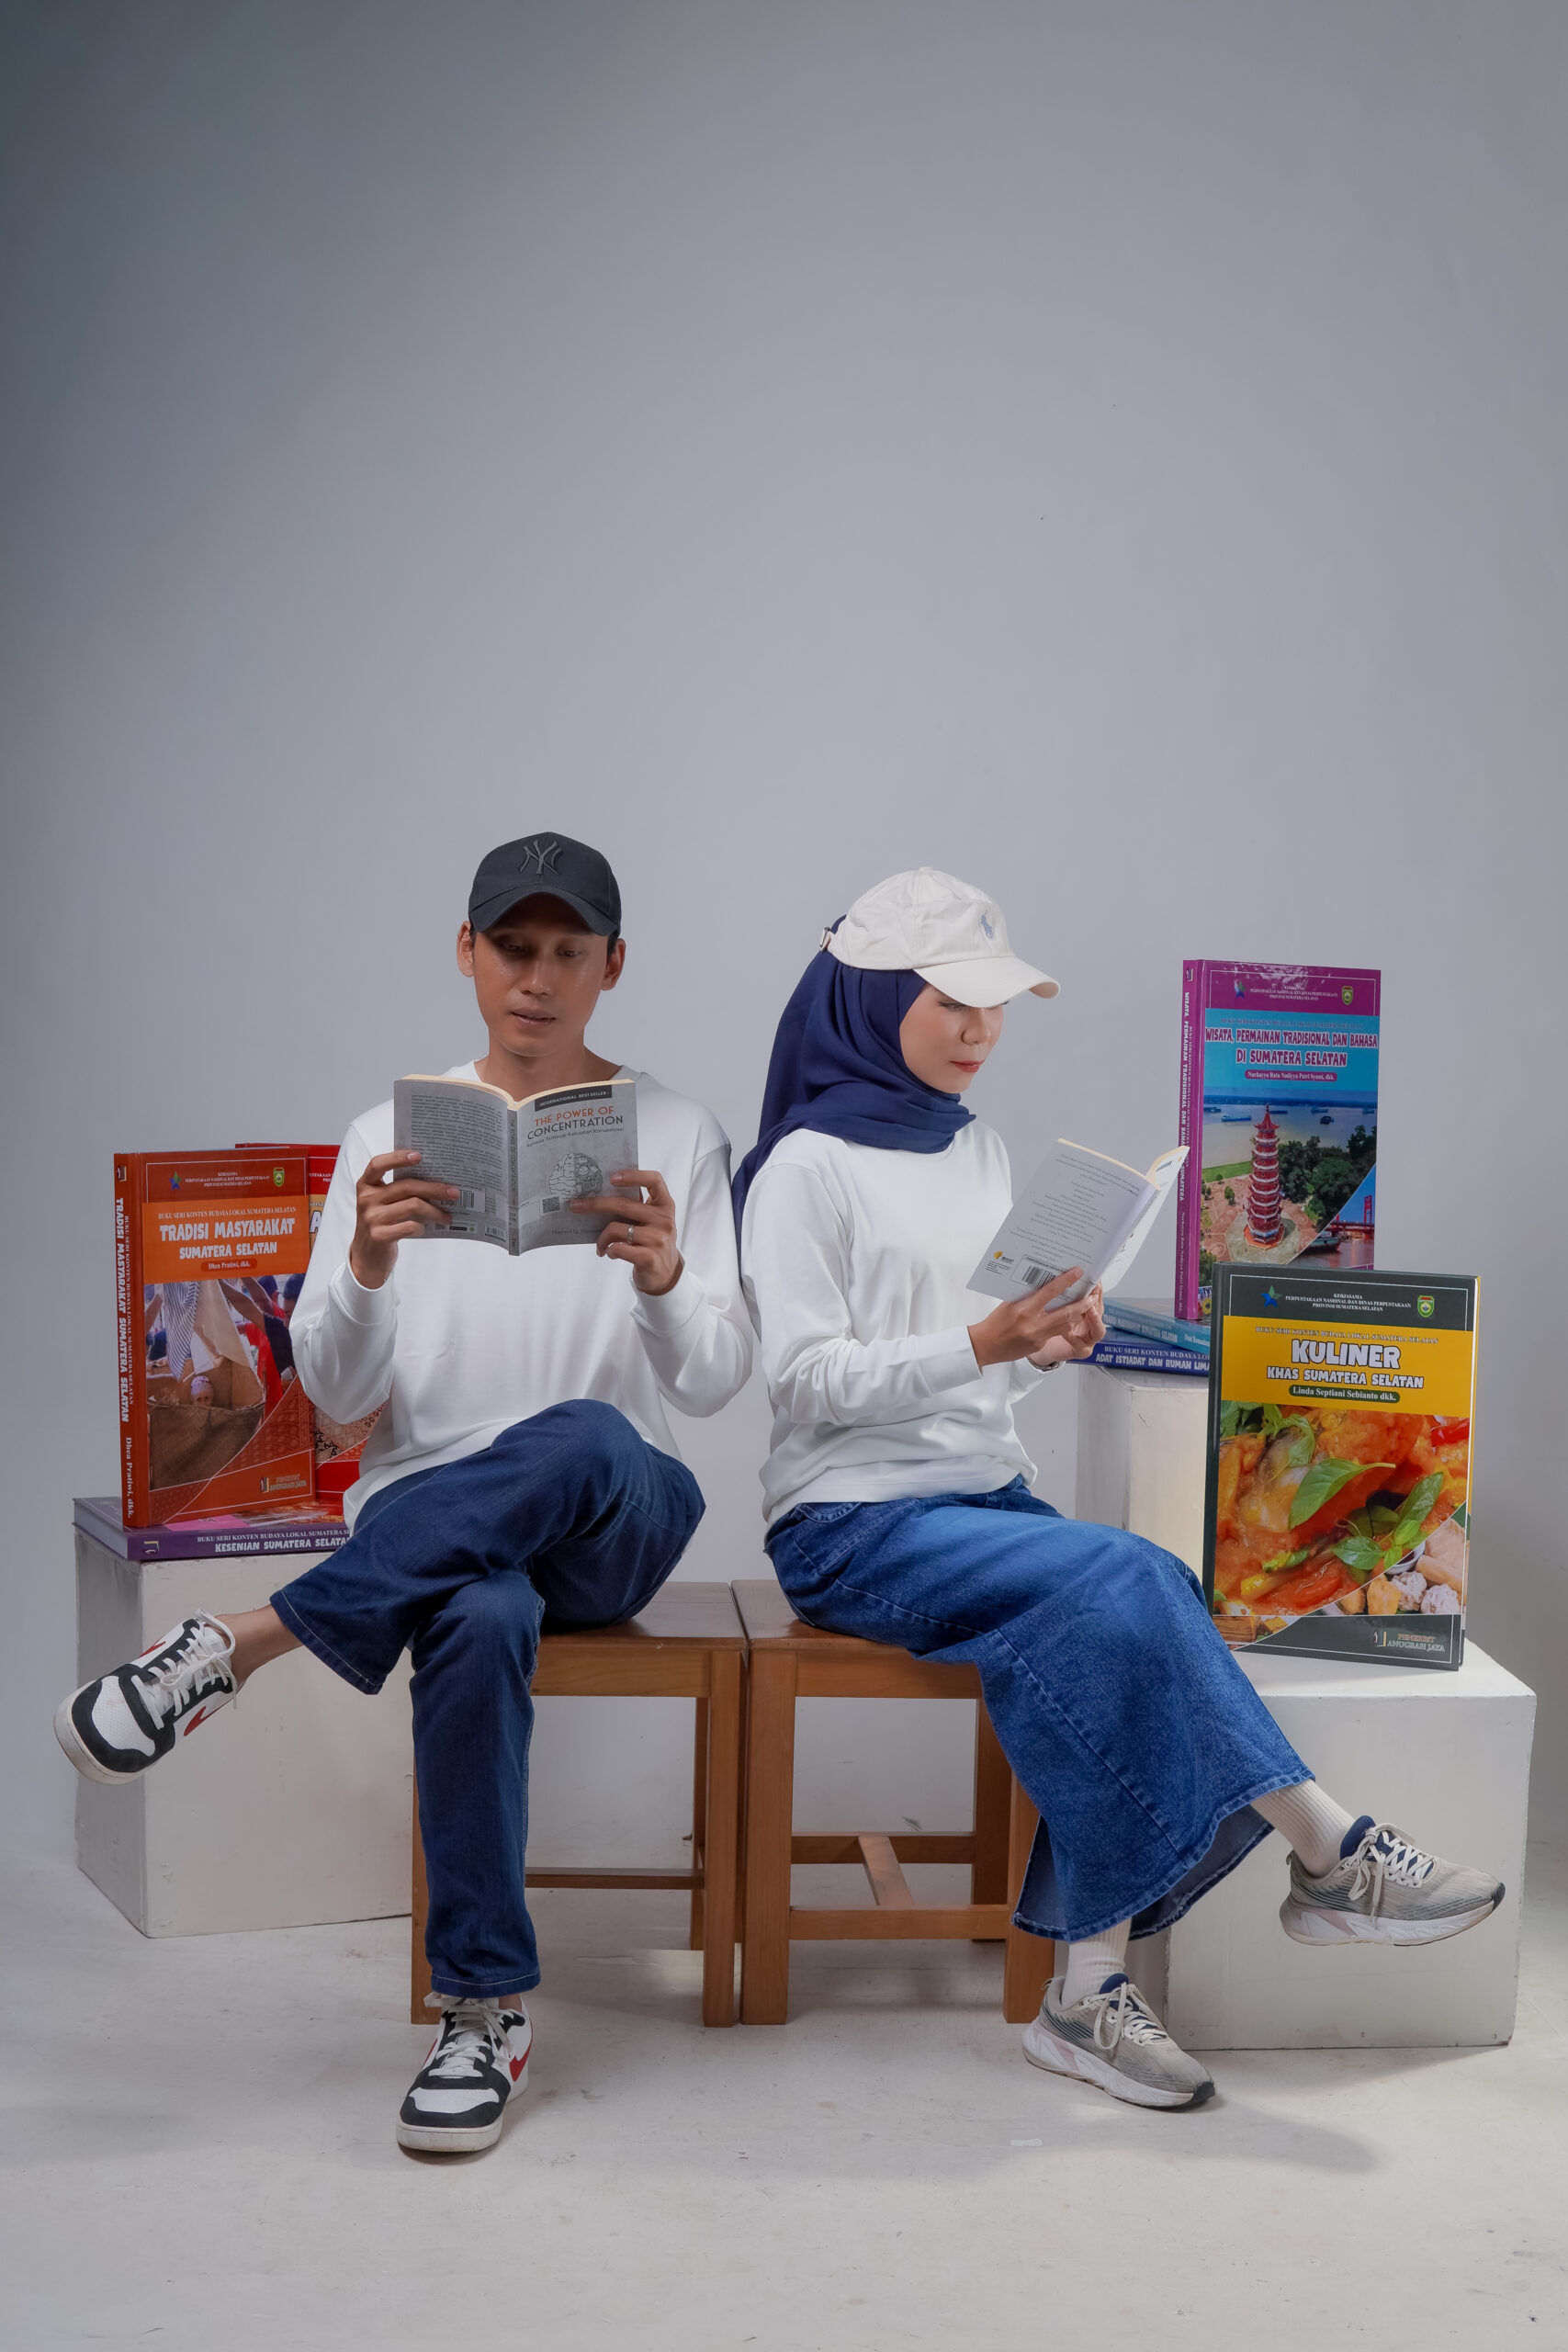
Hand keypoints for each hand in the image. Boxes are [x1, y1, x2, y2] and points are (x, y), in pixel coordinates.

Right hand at [348, 1150, 457, 1288]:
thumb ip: (399, 1190)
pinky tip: (425, 1229)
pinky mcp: (379, 1236)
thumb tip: (436, 1181)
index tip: (420, 1155)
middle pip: (406, 1186)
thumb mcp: (383, 1203)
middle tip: (454, 1192)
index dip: (398, 1157)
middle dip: (434, 1188)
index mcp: (366, 1185)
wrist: (367, 1255)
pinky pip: (409, 1226)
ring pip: (413, 1206)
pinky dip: (422, 1227)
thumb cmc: (381, 1223)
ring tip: (447, 1216)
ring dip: (435, 1211)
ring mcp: (371, 1218)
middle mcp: (366, 1199)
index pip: (378, 1164)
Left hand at [573, 1168, 682, 1296]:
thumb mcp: (651, 1221)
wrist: (666, 1274)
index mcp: (665, 1205)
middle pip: (623, 1204)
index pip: (654, 1180)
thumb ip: (636, 1208)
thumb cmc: (652, 1241)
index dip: (633, 1175)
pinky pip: (618, 1249)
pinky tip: (608, 1253)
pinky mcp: (650, 1258)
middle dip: (595, 1204)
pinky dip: (609, 1250)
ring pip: (616, 1229)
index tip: (612, 1178)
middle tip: (575, 1206)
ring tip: (600, 1245)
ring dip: (601, 1238)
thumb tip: (599, 1195)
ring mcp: (658, 1239)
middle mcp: (664, 1220)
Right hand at [968, 1270, 1103, 1368]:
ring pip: (1066, 1325)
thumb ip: (1027, 1296)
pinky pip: (1055, 1333)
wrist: (985, 1346)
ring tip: (1088, 1306)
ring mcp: (1038, 1336)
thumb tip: (1044, 1284)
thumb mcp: (1010, 1304)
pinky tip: (1067, 1319)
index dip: (1067, 1281)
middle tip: (1093, 1295)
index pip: (1050, 1292)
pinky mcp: (1039, 1345)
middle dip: (1083, 1304)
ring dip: (1078, 1315)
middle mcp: (1034, 1323)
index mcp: (1025, 1309)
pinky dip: (1063, 1325)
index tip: (1079, 1272)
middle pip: (1067, 1313)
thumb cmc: (995, 1322)